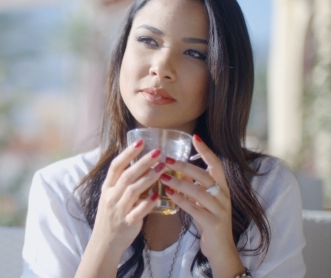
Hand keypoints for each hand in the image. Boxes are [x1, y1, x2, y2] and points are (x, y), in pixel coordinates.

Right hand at [91, 139, 165, 255]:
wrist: (104, 242)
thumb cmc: (111, 216)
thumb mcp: (110, 197)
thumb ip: (122, 183)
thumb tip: (140, 165)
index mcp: (107, 188)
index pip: (116, 166)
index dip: (128, 153)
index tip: (141, 141)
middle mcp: (111, 197)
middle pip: (127, 175)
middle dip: (143, 162)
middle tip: (158, 152)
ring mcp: (118, 210)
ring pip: (133, 191)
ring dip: (148, 178)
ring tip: (162, 168)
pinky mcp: (127, 222)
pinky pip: (138, 211)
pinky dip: (148, 203)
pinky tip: (158, 195)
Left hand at [159, 135, 244, 275]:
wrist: (220, 249)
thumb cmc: (208, 221)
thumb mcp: (203, 201)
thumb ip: (195, 186)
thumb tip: (178, 169)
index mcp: (222, 188)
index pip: (216, 164)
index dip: (206, 150)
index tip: (194, 136)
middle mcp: (224, 196)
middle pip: (205, 175)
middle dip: (185, 166)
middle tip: (166, 159)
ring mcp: (220, 210)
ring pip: (200, 191)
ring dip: (180, 182)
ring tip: (162, 176)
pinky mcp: (213, 223)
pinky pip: (196, 209)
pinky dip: (182, 200)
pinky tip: (169, 194)